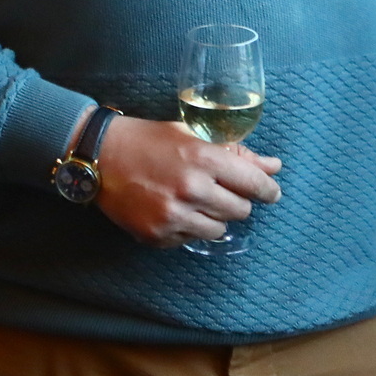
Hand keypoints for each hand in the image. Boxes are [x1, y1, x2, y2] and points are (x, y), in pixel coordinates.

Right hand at [90, 116, 281, 246]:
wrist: (101, 156)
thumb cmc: (149, 140)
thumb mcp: (192, 135)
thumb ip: (236, 153)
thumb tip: (274, 167)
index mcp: (204, 158)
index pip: (254, 184)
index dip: (268, 190)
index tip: (271, 193)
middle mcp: (192, 189)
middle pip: (240, 210)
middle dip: (235, 200)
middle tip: (219, 190)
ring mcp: (174, 215)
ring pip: (219, 230)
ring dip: (213, 217)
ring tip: (194, 200)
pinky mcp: (158, 234)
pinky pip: (190, 239)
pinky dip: (188, 227)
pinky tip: (172, 209)